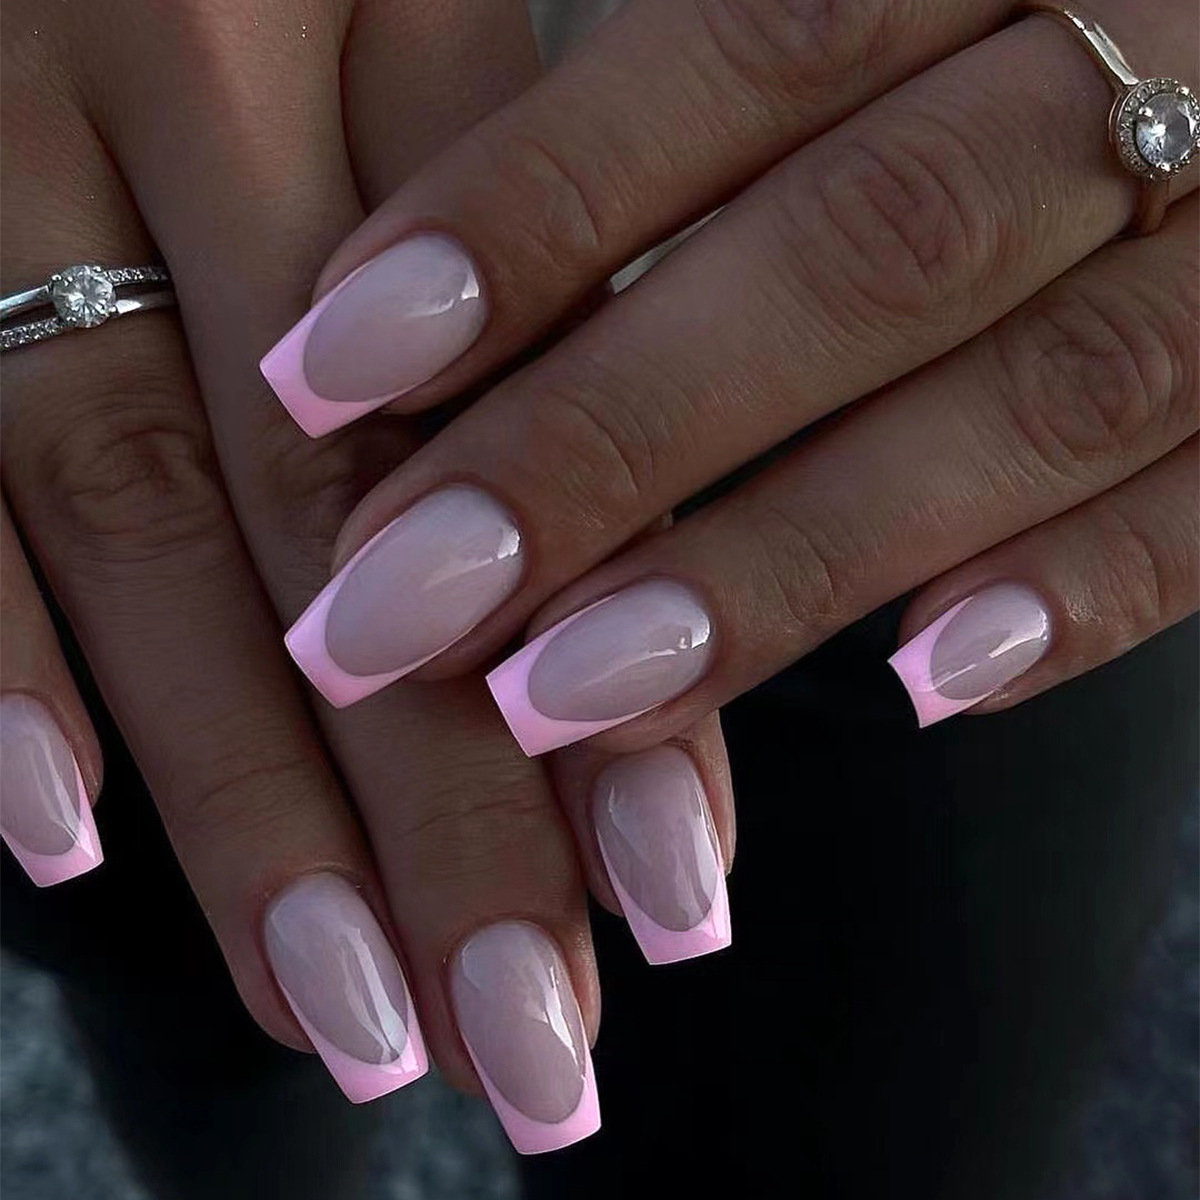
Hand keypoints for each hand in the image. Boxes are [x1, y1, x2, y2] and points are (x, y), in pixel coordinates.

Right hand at [1, 0, 733, 1152]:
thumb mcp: (440, 41)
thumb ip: (545, 296)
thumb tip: (630, 617)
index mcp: (405, 15)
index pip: (551, 403)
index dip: (617, 657)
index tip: (671, 890)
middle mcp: (209, 70)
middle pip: (352, 505)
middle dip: (442, 802)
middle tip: (526, 1031)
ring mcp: (7, 137)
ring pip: (145, 512)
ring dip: (244, 793)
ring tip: (344, 1012)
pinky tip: (54, 839)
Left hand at [265, 0, 1196, 750]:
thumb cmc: (989, 56)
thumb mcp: (872, 19)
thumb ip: (696, 134)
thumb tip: (449, 326)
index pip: (742, 53)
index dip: (529, 219)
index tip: (331, 369)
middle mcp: (1147, 51)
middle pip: (858, 254)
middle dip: (611, 443)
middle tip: (399, 601)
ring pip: (1033, 404)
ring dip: (783, 564)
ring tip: (568, 691)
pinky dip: (1080, 597)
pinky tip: (924, 685)